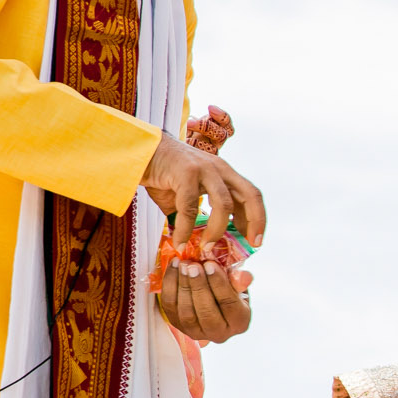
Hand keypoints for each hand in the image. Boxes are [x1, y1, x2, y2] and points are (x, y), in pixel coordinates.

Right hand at [142, 131, 265, 250]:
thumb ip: (201, 213)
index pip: (251, 195)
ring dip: (217, 230)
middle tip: (252, 244)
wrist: (140, 150)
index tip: (255, 239)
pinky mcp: (185, 172)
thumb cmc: (164, 173)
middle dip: (254, 222)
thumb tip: (205, 241)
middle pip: (250, 195)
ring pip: (223, 204)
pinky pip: (190, 207)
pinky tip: (180, 242)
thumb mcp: (190, 193)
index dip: (258, 218)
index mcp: (225, 173)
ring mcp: (204, 169)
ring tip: (207, 247)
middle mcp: (220, 168)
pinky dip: (185, 229)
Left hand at [158, 256, 252, 342]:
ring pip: (186, 312)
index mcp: (239, 323)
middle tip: (193, 266)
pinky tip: (174, 268)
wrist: (213, 299)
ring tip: (183, 265)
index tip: (210, 265)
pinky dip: (170, 286)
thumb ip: (240, 280)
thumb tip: (243, 276)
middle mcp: (219, 333)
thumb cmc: (230, 291)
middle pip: (206, 313)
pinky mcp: (178, 326)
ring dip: (183, 285)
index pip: (229, 306)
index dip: (219, 285)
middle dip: (198, 286)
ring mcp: (196, 332)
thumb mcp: (239, 285)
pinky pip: (170, 307)